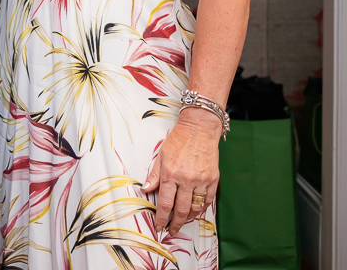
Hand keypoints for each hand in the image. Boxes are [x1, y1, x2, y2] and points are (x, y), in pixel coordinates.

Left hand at [142, 107, 221, 235]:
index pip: (165, 203)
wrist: (200, 129)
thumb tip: (146, 189)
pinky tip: (196, 211)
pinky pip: (208, 199)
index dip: (162, 217)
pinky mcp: (214, 179)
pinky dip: (202, 208)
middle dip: (175, 223)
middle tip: (171, 230)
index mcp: (171, 174)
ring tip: (183, 222)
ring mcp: (202, 180)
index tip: (160, 226)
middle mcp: (187, 179)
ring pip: (196, 207)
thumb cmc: (178, 140)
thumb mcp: (161, 155)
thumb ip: (154, 175)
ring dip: (189, 218)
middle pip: (181, 209)